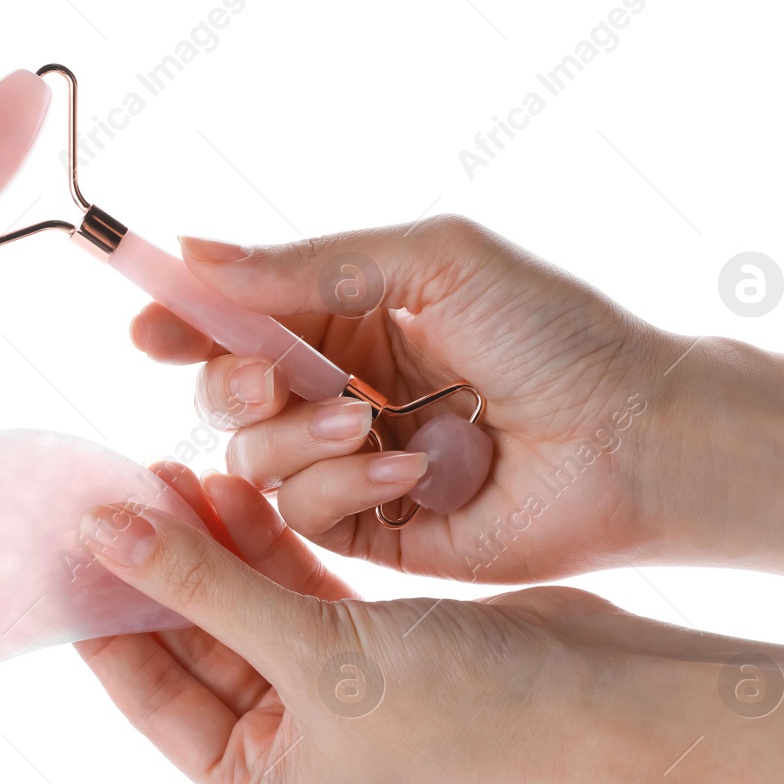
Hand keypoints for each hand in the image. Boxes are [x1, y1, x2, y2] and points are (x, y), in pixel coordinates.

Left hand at [73, 463, 609, 783]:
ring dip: (211, 542)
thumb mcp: (310, 646)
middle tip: (116, 485)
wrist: (601, 689)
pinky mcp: (366, 649)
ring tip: (169, 467)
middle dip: (158, 564)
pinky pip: (292, 589)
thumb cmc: (460, 702)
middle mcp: (288, 750)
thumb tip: (97, 532)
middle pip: (192, 642)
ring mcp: (328, 699)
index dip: (103, 615)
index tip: (64, 542)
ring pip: (243, 606)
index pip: (149, 694)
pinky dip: (265, 542)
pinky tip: (234, 485)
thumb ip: (199, 583)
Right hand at [132, 216, 685, 582]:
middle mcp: (340, 391)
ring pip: (253, 461)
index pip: (240, 317)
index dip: (187, 321)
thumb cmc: (553, 334)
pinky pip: (305, 516)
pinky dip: (341, 489)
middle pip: (226, 396)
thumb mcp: (433, 261)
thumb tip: (193, 249)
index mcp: (350, 317)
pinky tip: (410, 474)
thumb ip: (311, 263)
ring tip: (367, 423)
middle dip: (231, 386)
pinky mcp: (370, 533)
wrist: (634, 440)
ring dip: (297, 439)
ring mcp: (351, 466)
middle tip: (265, 380)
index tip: (148, 327)